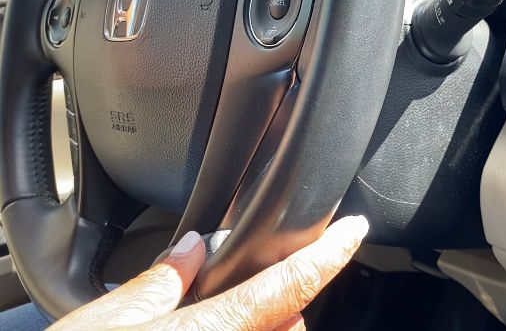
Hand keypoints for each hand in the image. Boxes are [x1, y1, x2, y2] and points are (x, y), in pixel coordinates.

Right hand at [48, 215, 368, 330]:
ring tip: (204, 322)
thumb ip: (161, 280)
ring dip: (261, 326)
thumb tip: (194, 246)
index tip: (354, 230)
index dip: (329, 253)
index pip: (293, 285)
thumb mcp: (105, 321)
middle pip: (290, 320)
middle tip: (231, 293)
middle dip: (276, 302)